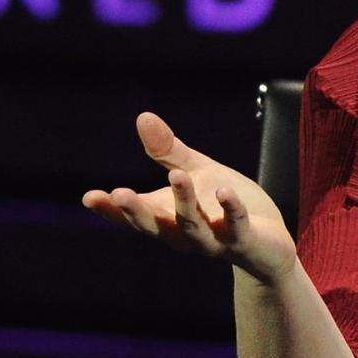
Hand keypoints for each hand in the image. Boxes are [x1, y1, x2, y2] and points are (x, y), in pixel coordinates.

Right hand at [81, 111, 296, 281]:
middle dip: (137, 212)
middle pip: (155, 226)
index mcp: (166, 217)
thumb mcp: (194, 171)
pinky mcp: (243, 242)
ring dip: (184, 203)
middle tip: (119, 194)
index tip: (89, 197)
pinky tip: (224, 192)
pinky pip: (235, 227)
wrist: (268, 242)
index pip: (134, 215)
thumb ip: (167, 151)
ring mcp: (212, 241)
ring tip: (177, 175)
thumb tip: (142, 116)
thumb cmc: (221, 207)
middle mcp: (183, 235)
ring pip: (192, 226)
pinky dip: (229, 210)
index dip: (111, 210)